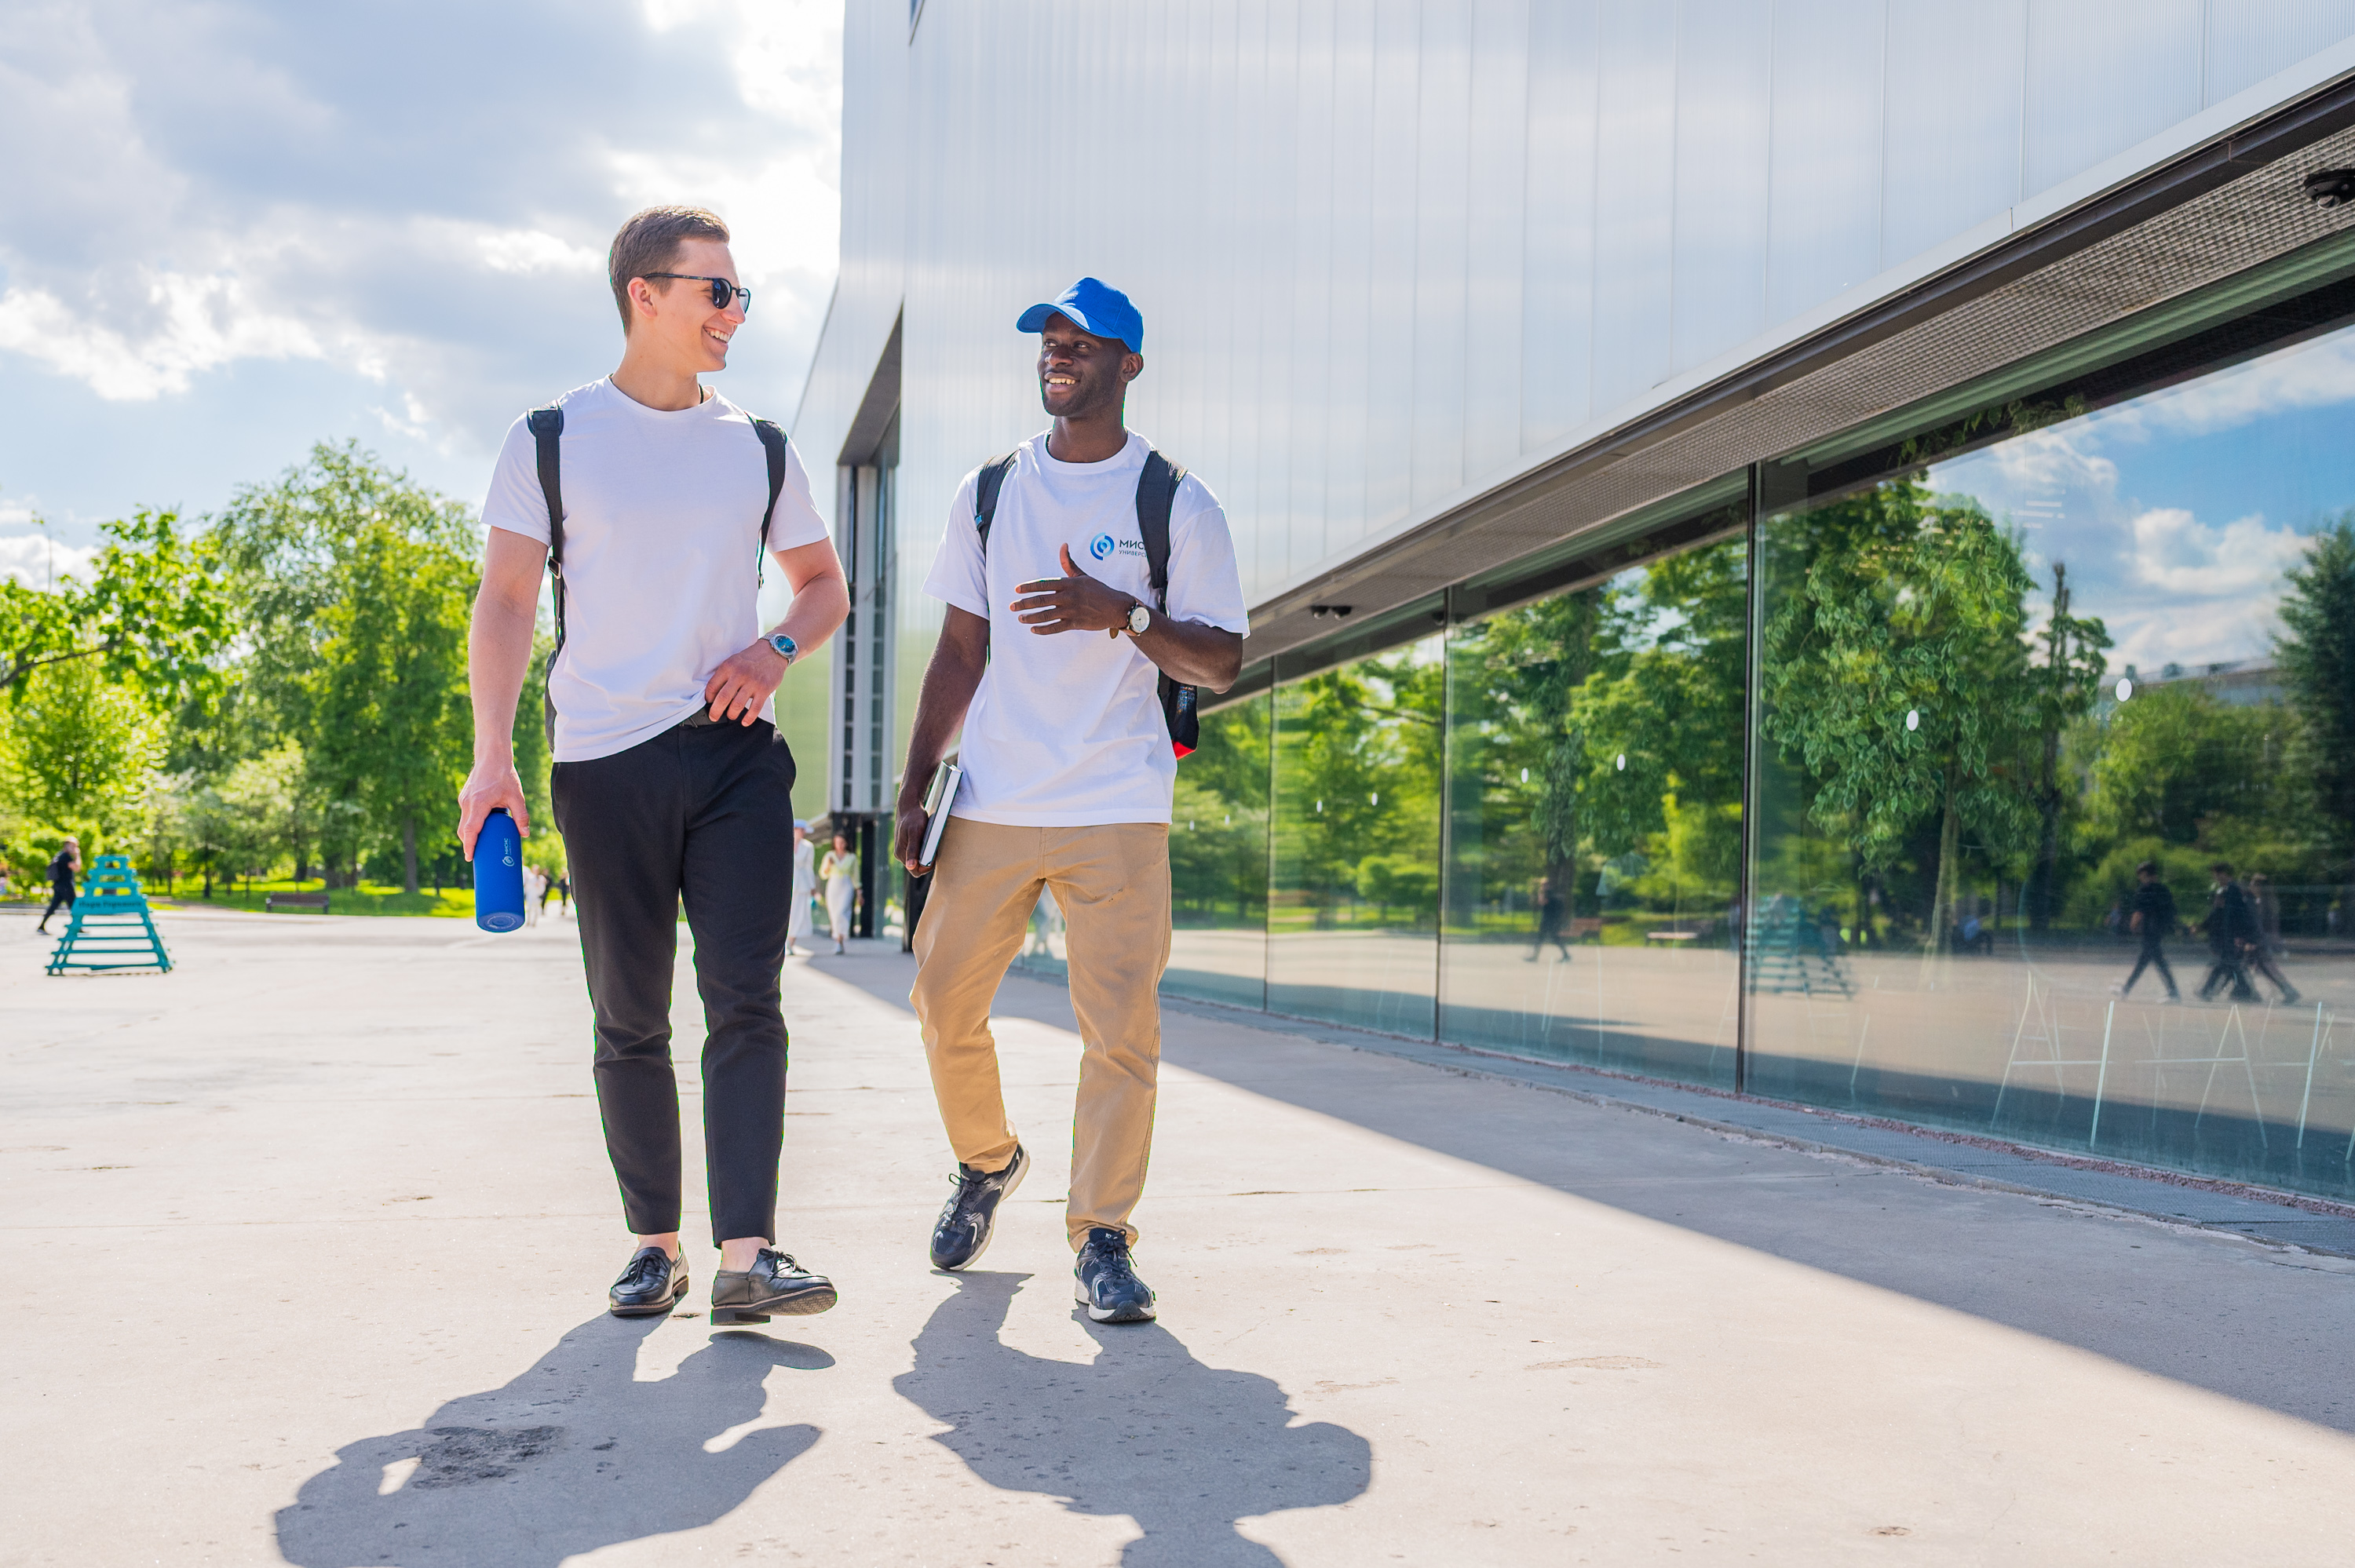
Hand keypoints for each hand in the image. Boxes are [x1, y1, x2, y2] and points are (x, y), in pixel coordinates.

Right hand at [457, 758, 528, 859]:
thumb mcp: (516, 796)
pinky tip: (482, 828)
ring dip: (470, 834)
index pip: (471, 829)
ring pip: (463, 823)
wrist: (491, 757)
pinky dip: (471, 824)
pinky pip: (465, 815)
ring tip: (480, 845)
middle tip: (478, 856)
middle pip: (464, 830)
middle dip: (469, 844)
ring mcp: (464, 800)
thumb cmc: (505, 775)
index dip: (469, 845)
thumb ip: (521, 816)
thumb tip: (525, 834)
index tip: (470, 857)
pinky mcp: (464, 797)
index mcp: (479, 803)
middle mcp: (467, 803)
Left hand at [704, 639, 788, 724]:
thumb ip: (725, 674)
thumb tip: (715, 693)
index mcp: (728, 666)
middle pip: (723, 698)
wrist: (773, 651)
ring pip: (737, 705)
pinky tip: (745, 722)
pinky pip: (755, 708)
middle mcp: (739, 674)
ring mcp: (753, 682)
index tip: (709, 702)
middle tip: (714, 717)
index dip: (708, 697)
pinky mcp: (764, 689)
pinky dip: (749, 718)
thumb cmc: (751, 658)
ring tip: (731, 716)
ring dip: (732, 714)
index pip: (712, 686)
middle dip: (716, 711)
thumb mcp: (734, 661)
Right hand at [893, 799, 931, 875]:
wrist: (908, 806)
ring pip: (917, 860)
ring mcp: (903, 850)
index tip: (933, 855)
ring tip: (930, 843)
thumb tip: (910, 866)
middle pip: (917, 867)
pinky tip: (927, 841)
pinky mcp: (906, 845)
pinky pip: (916, 853)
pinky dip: (923, 850)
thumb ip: (913, 850)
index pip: (916, 871)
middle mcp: (900, 854)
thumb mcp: (915, 833)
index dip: (926, 867)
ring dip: (925, 855)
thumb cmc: (913, 818)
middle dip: (927, 861)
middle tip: (934, 848)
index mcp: (901, 853)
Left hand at [1011, 544, 1138, 634]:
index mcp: (1069, 583)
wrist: (1116, 607)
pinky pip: (1056, 628)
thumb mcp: (1083, 575)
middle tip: (1012, 606)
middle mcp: (1069, 596)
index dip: (1029, 587)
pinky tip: (1034, 629)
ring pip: (1046, 615)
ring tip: (1020, 618)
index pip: (1044, 584)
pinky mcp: (1076, 623)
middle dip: (1024, 603)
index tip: (1017, 590)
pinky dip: (1043, 629)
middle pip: (1041, 600)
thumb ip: (1068, 563)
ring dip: (1031, 617)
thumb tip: (1063, 545)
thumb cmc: (1098, 590)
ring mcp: (1072, 611)